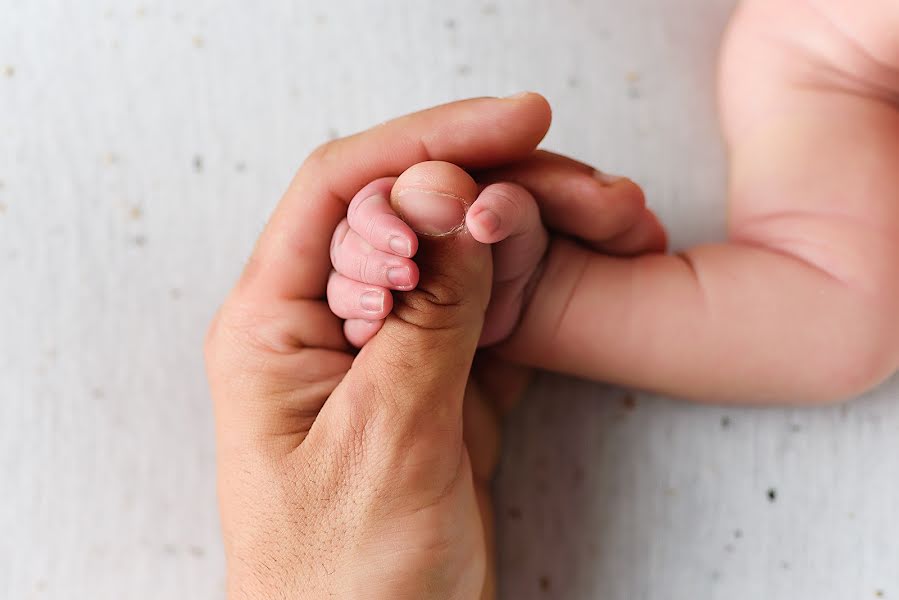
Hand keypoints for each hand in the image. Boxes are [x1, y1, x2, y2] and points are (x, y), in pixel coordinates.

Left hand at [205, 95, 558, 598]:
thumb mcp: (384, 440)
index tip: (510, 127)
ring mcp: (390, 355)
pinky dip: (538, 287)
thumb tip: (454, 207)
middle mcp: (328, 327)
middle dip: (494, 188)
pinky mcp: (440, 388)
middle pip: (408, 215)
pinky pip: (491, 313)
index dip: (425, 144)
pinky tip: (581, 268)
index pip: (341, 192)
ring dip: (529, 233)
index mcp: (274, 327)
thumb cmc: (343, 582)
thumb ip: (425, 319)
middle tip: (579, 183)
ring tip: (605, 220)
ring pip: (459, 260)